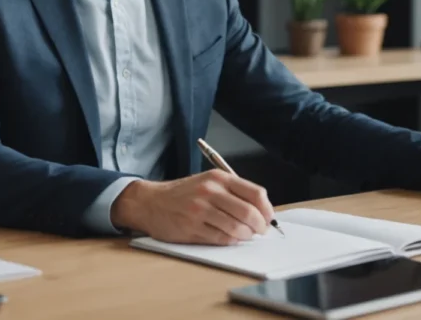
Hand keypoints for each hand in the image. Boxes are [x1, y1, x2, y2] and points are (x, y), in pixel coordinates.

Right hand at [111, 170, 274, 244]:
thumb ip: (232, 191)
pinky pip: (221, 238)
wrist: (151, 202)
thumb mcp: (208, 182)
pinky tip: (231, 238)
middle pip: (248, 212)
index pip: (255, 193)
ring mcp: (200, 211)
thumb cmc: (184, 193)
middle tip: (260, 230)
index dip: (267, 209)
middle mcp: (210, 192)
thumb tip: (260, 209)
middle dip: (259, 226)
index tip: (268, 217)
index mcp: (218, 178)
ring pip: (236, 228)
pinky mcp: (191, 229)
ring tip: (246, 235)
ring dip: (246, 235)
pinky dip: (231, 241)